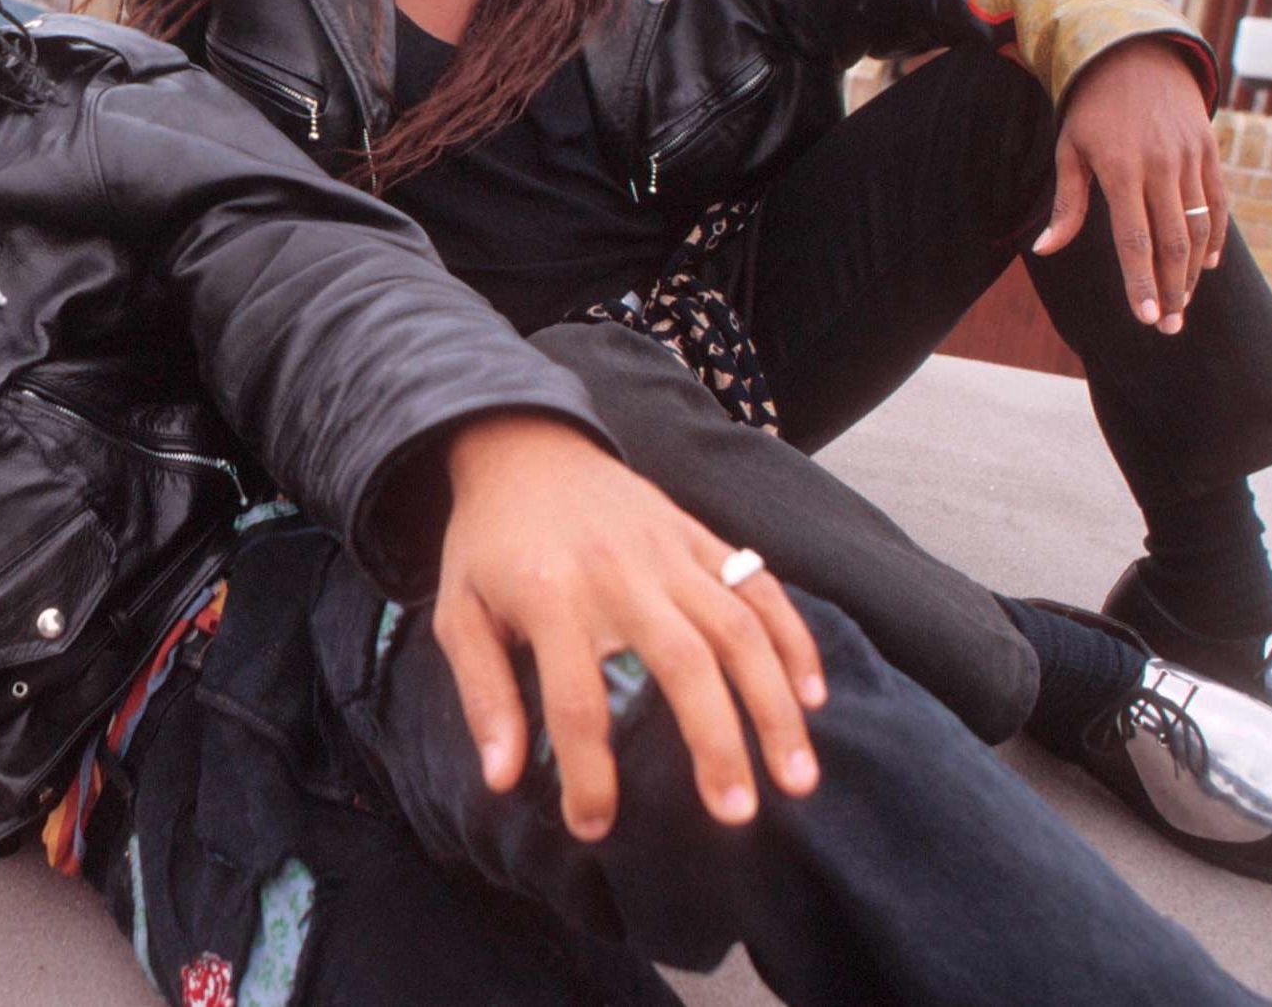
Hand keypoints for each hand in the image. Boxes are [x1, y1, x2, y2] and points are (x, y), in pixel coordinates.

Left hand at [431, 412, 826, 842]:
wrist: (523, 444)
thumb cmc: (488, 543)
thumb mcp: (459, 613)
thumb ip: (483, 696)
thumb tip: (502, 780)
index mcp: (550, 597)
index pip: (577, 701)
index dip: (588, 774)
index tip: (593, 828)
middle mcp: (618, 573)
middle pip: (682, 663)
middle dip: (717, 744)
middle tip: (737, 815)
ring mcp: (668, 550)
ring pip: (738, 628)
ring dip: (774, 705)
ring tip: (797, 779)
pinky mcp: (698, 534)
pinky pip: (758, 586)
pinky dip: (793, 639)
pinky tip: (813, 696)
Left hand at [1031, 39, 1225, 334]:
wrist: (1136, 54)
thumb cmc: (1091, 108)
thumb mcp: (1069, 149)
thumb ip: (1067, 204)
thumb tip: (1046, 249)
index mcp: (1120, 169)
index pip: (1133, 239)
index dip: (1141, 281)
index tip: (1146, 318)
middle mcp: (1160, 166)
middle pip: (1172, 242)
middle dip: (1172, 290)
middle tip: (1168, 327)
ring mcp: (1190, 158)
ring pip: (1198, 228)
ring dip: (1194, 272)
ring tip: (1183, 305)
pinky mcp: (1210, 151)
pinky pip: (1218, 202)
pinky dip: (1215, 236)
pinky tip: (1209, 264)